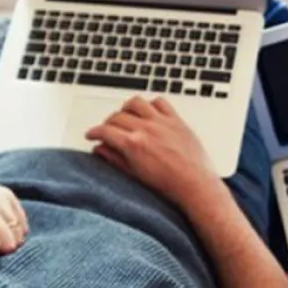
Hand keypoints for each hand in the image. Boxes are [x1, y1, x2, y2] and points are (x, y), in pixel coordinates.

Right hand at [85, 96, 219, 208]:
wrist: (195, 185)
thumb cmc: (169, 185)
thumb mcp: (135, 175)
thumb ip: (115, 159)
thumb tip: (100, 149)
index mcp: (133, 144)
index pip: (105, 131)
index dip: (94, 132)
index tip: (91, 135)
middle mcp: (146, 129)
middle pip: (117, 116)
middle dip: (108, 123)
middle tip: (107, 130)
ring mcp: (162, 122)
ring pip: (136, 103)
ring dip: (126, 108)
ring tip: (126, 117)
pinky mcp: (176, 120)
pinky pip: (160, 102)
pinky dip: (151, 104)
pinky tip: (148, 113)